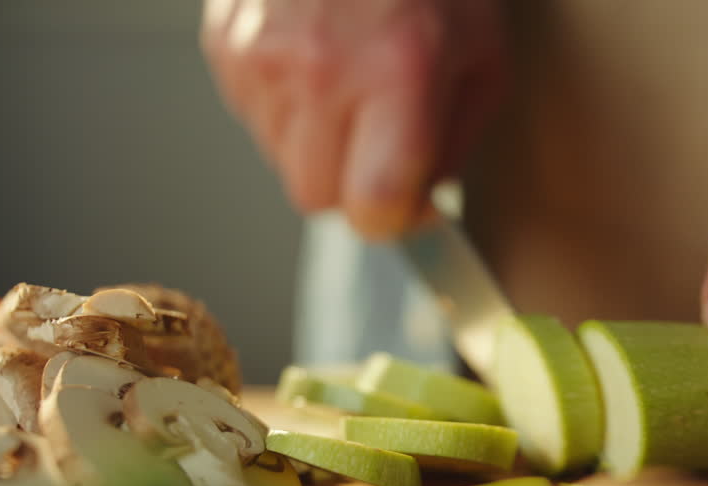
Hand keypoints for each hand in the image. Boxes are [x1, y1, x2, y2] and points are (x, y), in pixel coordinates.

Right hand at [201, 0, 504, 235]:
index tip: (405, 204)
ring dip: (317, 142)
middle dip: (353, 183)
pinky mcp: (225, 46)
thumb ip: (452, 146)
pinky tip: (314, 59)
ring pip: (281, 161)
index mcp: (396, 75)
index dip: (391, 217)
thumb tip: (417, 208)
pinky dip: (285, 106)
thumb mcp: (482, 60)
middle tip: (379, 138)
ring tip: (347, 81)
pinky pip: (254, 119)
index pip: (370, 207)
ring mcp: (261, 57)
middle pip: (318, 198)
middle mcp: (319, 70)